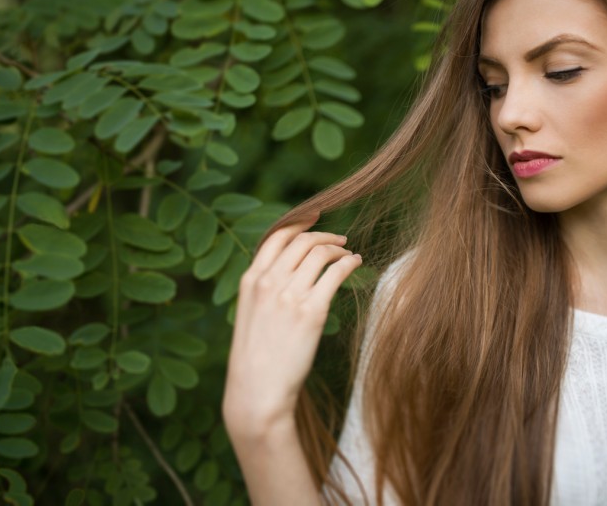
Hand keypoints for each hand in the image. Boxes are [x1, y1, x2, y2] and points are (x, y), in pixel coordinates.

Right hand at [222, 214, 361, 438]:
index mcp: (250, 280)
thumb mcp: (250, 316)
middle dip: (325, 235)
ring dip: (339, 249)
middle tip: (340, 240)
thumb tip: (289, 273)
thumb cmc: (256, 360)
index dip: (299, 222)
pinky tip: (356, 265)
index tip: (315, 216)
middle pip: (303, 241)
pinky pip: (336, 273)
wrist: (257, 391)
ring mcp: (290, 295)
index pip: (277, 236)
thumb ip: (265, 290)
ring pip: (321, 253)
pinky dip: (349, 264)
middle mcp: (269, 282)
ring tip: (349, 255)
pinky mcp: (312, 311)